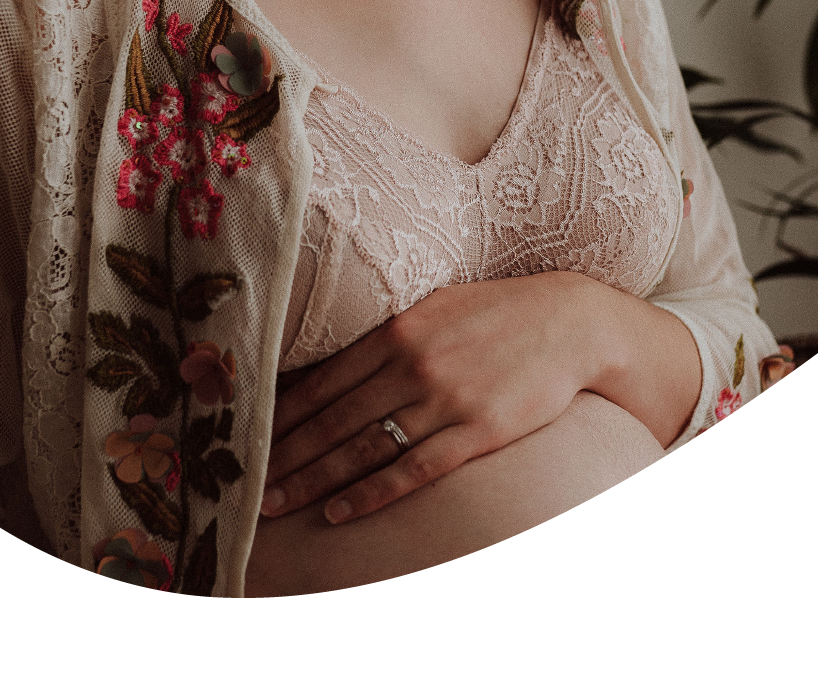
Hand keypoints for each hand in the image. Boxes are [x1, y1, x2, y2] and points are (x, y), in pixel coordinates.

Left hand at [260, 269, 605, 526]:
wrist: (570, 322)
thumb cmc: (497, 312)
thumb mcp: (434, 306)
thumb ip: (387, 334)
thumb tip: (335, 361)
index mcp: (396, 331)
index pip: (323, 381)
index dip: (282, 416)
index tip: (248, 439)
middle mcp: (412, 365)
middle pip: (333, 420)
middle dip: (286, 456)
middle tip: (247, 484)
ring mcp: (444, 400)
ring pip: (363, 449)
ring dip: (315, 480)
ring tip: (278, 504)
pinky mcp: (477, 432)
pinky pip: (413, 471)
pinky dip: (371, 494)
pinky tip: (340, 512)